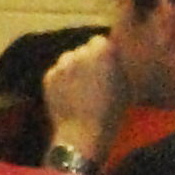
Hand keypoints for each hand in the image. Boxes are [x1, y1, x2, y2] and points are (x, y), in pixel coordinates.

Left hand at [41, 35, 128, 165]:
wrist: (83, 132)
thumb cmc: (112, 111)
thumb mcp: (125, 85)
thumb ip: (117, 65)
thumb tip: (113, 57)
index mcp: (103, 51)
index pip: (100, 41)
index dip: (103, 54)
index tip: (106, 66)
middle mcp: (79, 52)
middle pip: (83, 50)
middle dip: (88, 59)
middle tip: (93, 78)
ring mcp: (61, 64)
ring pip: (68, 60)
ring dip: (73, 68)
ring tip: (79, 87)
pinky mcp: (48, 76)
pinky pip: (56, 72)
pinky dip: (61, 80)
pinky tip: (68, 94)